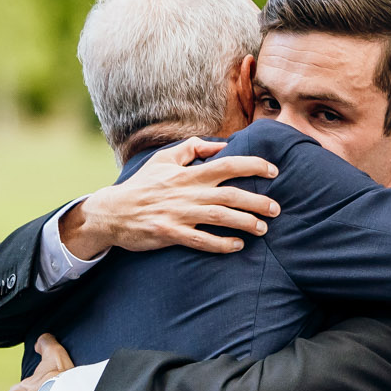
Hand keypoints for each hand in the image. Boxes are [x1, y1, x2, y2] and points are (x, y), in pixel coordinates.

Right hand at [58, 139, 282, 257]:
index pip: (228, 164)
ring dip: (245, 223)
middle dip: (257, 202)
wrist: (113, 212)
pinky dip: (221, 244)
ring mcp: (180, 214)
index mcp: (188, 173)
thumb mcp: (163, 159)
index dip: (253, 166)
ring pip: (221, 218)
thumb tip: (221, 144)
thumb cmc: (142, 185)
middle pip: (231, 195)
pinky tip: (238, 246)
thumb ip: (192, 149)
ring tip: (263, 229)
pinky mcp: (171, 234)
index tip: (273, 171)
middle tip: (276, 209)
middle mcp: (188, 193)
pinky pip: (202, 241)